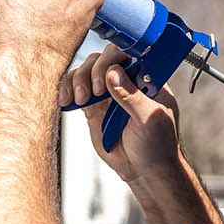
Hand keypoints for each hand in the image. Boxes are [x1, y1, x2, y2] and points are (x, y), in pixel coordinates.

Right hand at [58, 44, 185, 185]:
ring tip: (80, 100)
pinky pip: (75, 89)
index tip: (106, 74)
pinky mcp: (92, 106)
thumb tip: (113, 72)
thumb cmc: (157, 144)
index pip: (128, 54)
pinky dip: (67, 90)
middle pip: (103, 58)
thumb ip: (132, 96)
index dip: (113, 58)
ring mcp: (107, 92)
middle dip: (93, 71)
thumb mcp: (150, 119)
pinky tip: (66, 101)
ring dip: (78, 80)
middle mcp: (126, 80)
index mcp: (146, 78)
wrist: (144, 170)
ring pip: (86, 70)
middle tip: (94, 92)